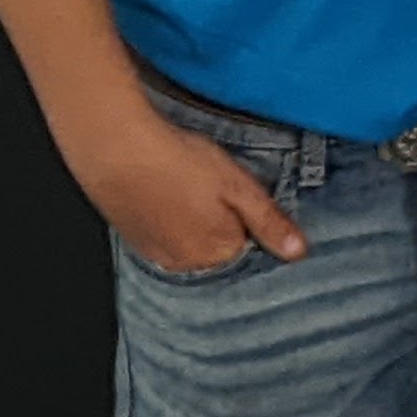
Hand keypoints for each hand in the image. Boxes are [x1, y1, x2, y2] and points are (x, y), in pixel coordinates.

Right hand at [81, 106, 306, 274]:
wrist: (117, 152)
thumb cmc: (181, 163)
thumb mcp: (238, 186)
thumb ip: (269, 222)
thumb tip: (299, 253)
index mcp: (218, 253)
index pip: (252, 247)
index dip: (252, 217)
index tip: (241, 194)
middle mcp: (187, 264)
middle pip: (222, 249)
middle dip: (226, 223)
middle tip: (214, 188)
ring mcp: (157, 256)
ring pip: (193, 245)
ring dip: (198, 224)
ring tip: (191, 189)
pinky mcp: (136, 243)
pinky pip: (167, 240)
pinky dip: (173, 224)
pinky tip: (171, 196)